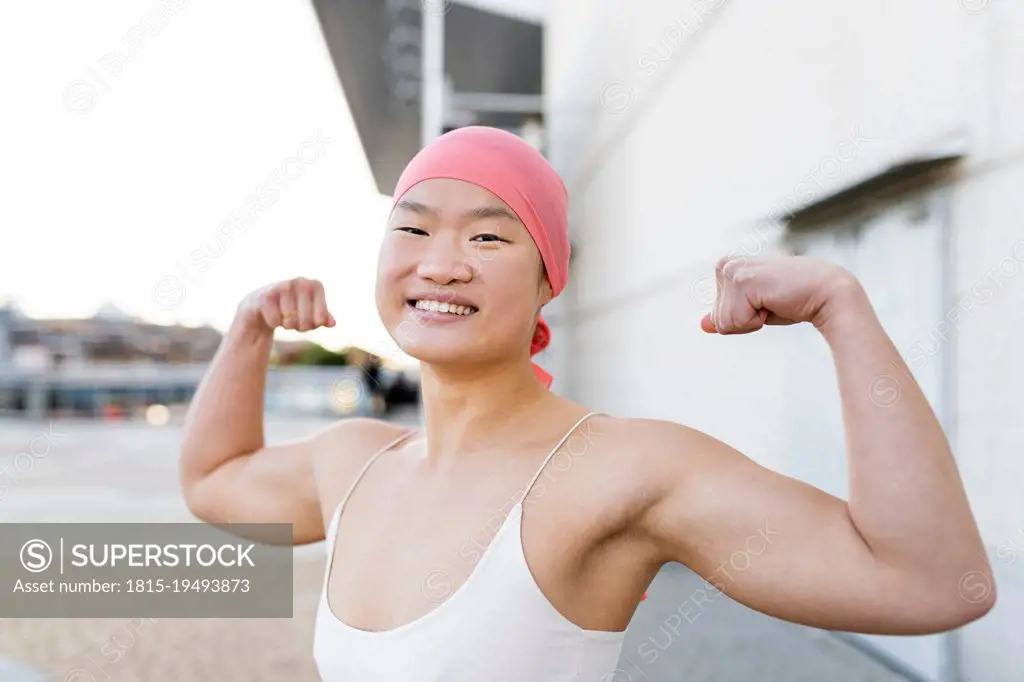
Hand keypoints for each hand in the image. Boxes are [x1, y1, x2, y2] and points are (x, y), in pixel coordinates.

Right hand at [237, 278, 336, 333]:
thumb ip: (323, 318)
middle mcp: (299, 282)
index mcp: (313, 285)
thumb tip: (332, 323)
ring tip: (286, 320)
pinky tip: (272, 318)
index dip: (318, 317)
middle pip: (306, 316)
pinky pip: (274, 319)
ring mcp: (281, 286)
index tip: (317, 323)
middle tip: (299, 326)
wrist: (264, 306)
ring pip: (290, 317)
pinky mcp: (263, 296)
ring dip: (288, 325)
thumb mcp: (311, 314)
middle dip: (303, 326)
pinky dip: (274, 323)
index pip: (321, 311)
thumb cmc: (293, 310)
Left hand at [700, 255, 859, 333]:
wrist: (828, 294)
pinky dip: (756, 321)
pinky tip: (774, 301)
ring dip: (752, 321)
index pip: (717, 315)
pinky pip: (736, 321)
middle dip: (746, 321)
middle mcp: (726, 264)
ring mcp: (733, 270)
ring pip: (725, 322)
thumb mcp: (754, 310)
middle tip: (772, 302)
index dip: (743, 318)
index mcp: (726, 267)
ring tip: (774, 301)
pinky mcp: (742, 280)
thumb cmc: (794, 301)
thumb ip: (727, 315)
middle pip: (719, 319)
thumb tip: (702, 325)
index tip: (766, 303)